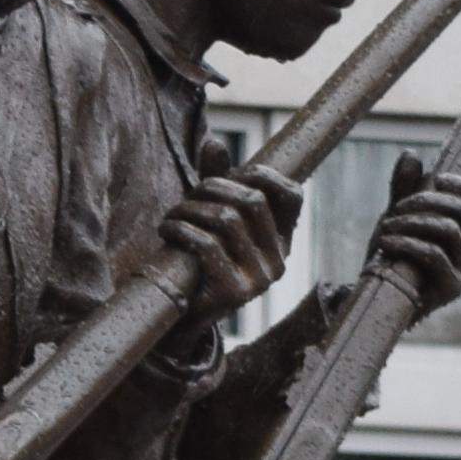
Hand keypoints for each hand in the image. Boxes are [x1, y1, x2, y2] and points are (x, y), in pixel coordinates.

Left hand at [161, 164, 299, 314]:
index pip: (293, 196)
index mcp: (281, 241)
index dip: (265, 175)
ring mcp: (259, 280)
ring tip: (172, 215)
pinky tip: (167, 230)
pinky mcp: (233, 294)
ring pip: (226, 220)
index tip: (234, 174)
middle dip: (213, 187)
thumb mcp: (212, 218)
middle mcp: (278, 262)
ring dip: (190, 208)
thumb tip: (214, 143)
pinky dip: (181, 229)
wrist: (183, 316)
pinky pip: (207, 245)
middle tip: (188, 196)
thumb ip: (218, 182)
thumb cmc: (199, 260)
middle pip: (252, 201)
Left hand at [362, 169, 460, 321]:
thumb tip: (411, 155)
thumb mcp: (396, 219)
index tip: (435, 178)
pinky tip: (385, 243)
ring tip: (385, 227)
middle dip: (425, 201)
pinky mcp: (451, 289)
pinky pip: (434, 254)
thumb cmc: (390, 260)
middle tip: (396, 208)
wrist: (374, 302)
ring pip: (449, 230)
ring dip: (412, 222)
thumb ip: (404, 190)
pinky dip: (406, 242)